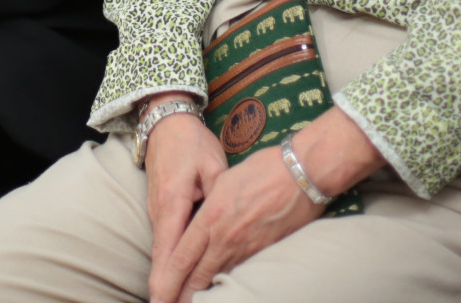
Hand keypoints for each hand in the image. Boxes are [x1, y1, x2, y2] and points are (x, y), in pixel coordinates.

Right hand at [141, 102, 227, 295]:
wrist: (165, 121)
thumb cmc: (192, 142)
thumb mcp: (213, 165)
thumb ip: (220, 195)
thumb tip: (232, 223)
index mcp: (174, 201)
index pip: (171, 249)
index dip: (169, 278)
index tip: (166, 301)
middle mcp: (160, 211)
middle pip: (162, 258)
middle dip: (165, 288)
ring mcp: (156, 210)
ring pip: (161, 252)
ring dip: (166, 279)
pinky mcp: (159, 209)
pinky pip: (164, 242)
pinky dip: (167, 263)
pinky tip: (173, 281)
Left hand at [151, 108, 381, 302]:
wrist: (303, 173)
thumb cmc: (263, 169)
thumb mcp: (225, 181)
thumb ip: (208, 207)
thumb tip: (198, 224)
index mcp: (212, 217)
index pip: (182, 259)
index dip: (167, 282)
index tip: (157, 297)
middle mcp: (226, 238)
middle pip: (197, 278)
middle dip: (181, 297)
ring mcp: (248, 249)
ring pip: (219, 280)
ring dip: (203, 295)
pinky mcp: (266, 253)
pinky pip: (242, 274)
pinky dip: (229, 286)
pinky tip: (223, 292)